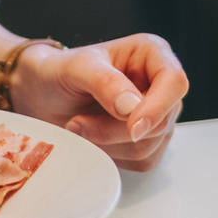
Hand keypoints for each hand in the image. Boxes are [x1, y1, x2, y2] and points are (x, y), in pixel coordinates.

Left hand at [11, 33, 188, 170]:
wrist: (42, 96)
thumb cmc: (58, 72)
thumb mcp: (76, 68)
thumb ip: (105, 82)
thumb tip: (133, 107)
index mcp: (152, 55)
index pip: (175, 83)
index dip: (157, 108)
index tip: (131, 128)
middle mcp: (159, 84)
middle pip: (162, 121)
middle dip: (116, 130)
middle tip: (78, 122)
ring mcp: (156, 115)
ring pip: (151, 145)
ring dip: (109, 144)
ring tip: (79, 125)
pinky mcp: (147, 141)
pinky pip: (142, 162)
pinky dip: (112, 156)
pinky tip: (91, 138)